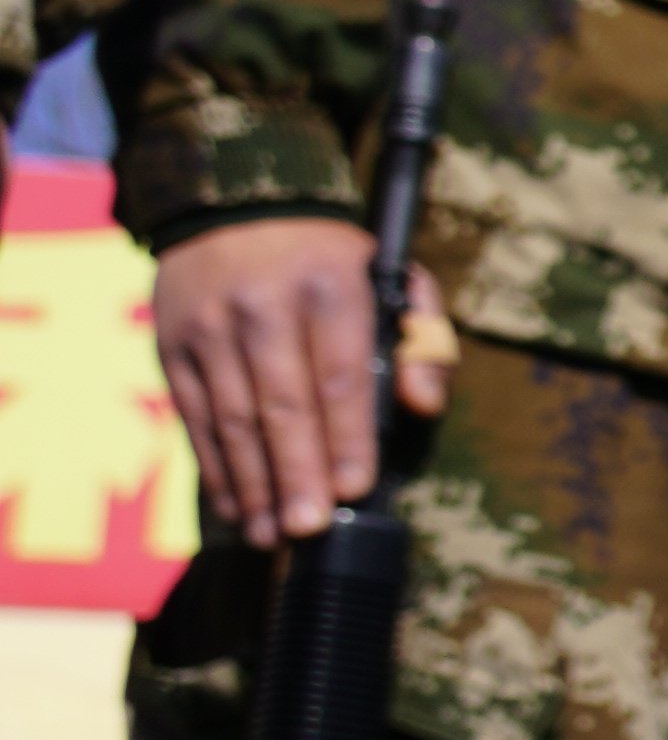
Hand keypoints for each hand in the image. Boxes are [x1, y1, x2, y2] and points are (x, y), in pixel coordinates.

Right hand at [158, 215, 452, 543]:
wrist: (235, 204)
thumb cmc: (331, 260)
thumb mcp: (395, 279)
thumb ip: (424, 341)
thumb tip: (420, 405)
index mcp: (330, 288)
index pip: (340, 375)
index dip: (347, 437)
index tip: (355, 488)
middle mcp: (263, 306)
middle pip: (282, 404)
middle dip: (296, 473)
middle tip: (310, 527)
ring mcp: (209, 327)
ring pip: (231, 417)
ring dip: (252, 483)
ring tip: (272, 534)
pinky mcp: (172, 345)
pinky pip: (192, 416)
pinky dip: (214, 466)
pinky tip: (234, 507)